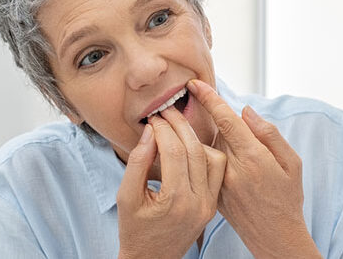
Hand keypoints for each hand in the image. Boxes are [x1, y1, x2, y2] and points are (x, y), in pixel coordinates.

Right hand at [116, 107, 226, 258]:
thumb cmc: (134, 230)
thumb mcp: (126, 197)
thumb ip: (137, 162)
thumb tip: (149, 131)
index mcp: (175, 200)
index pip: (173, 151)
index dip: (162, 129)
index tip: (153, 118)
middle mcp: (198, 202)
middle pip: (194, 150)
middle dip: (180, 126)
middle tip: (166, 112)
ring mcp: (209, 205)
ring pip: (212, 158)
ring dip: (196, 138)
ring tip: (177, 125)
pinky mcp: (213, 205)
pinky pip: (217, 171)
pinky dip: (206, 154)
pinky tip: (190, 146)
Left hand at [186, 79, 320, 258]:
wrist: (275, 236)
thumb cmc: (288, 198)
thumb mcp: (292, 163)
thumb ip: (270, 134)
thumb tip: (246, 111)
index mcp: (254, 158)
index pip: (226, 120)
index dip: (210, 99)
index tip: (195, 84)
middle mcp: (233, 170)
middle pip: (216, 131)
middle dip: (217, 122)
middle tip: (226, 125)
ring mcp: (219, 183)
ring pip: (207, 147)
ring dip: (212, 140)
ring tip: (228, 149)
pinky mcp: (212, 194)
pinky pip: (203, 166)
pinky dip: (206, 156)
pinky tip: (218, 161)